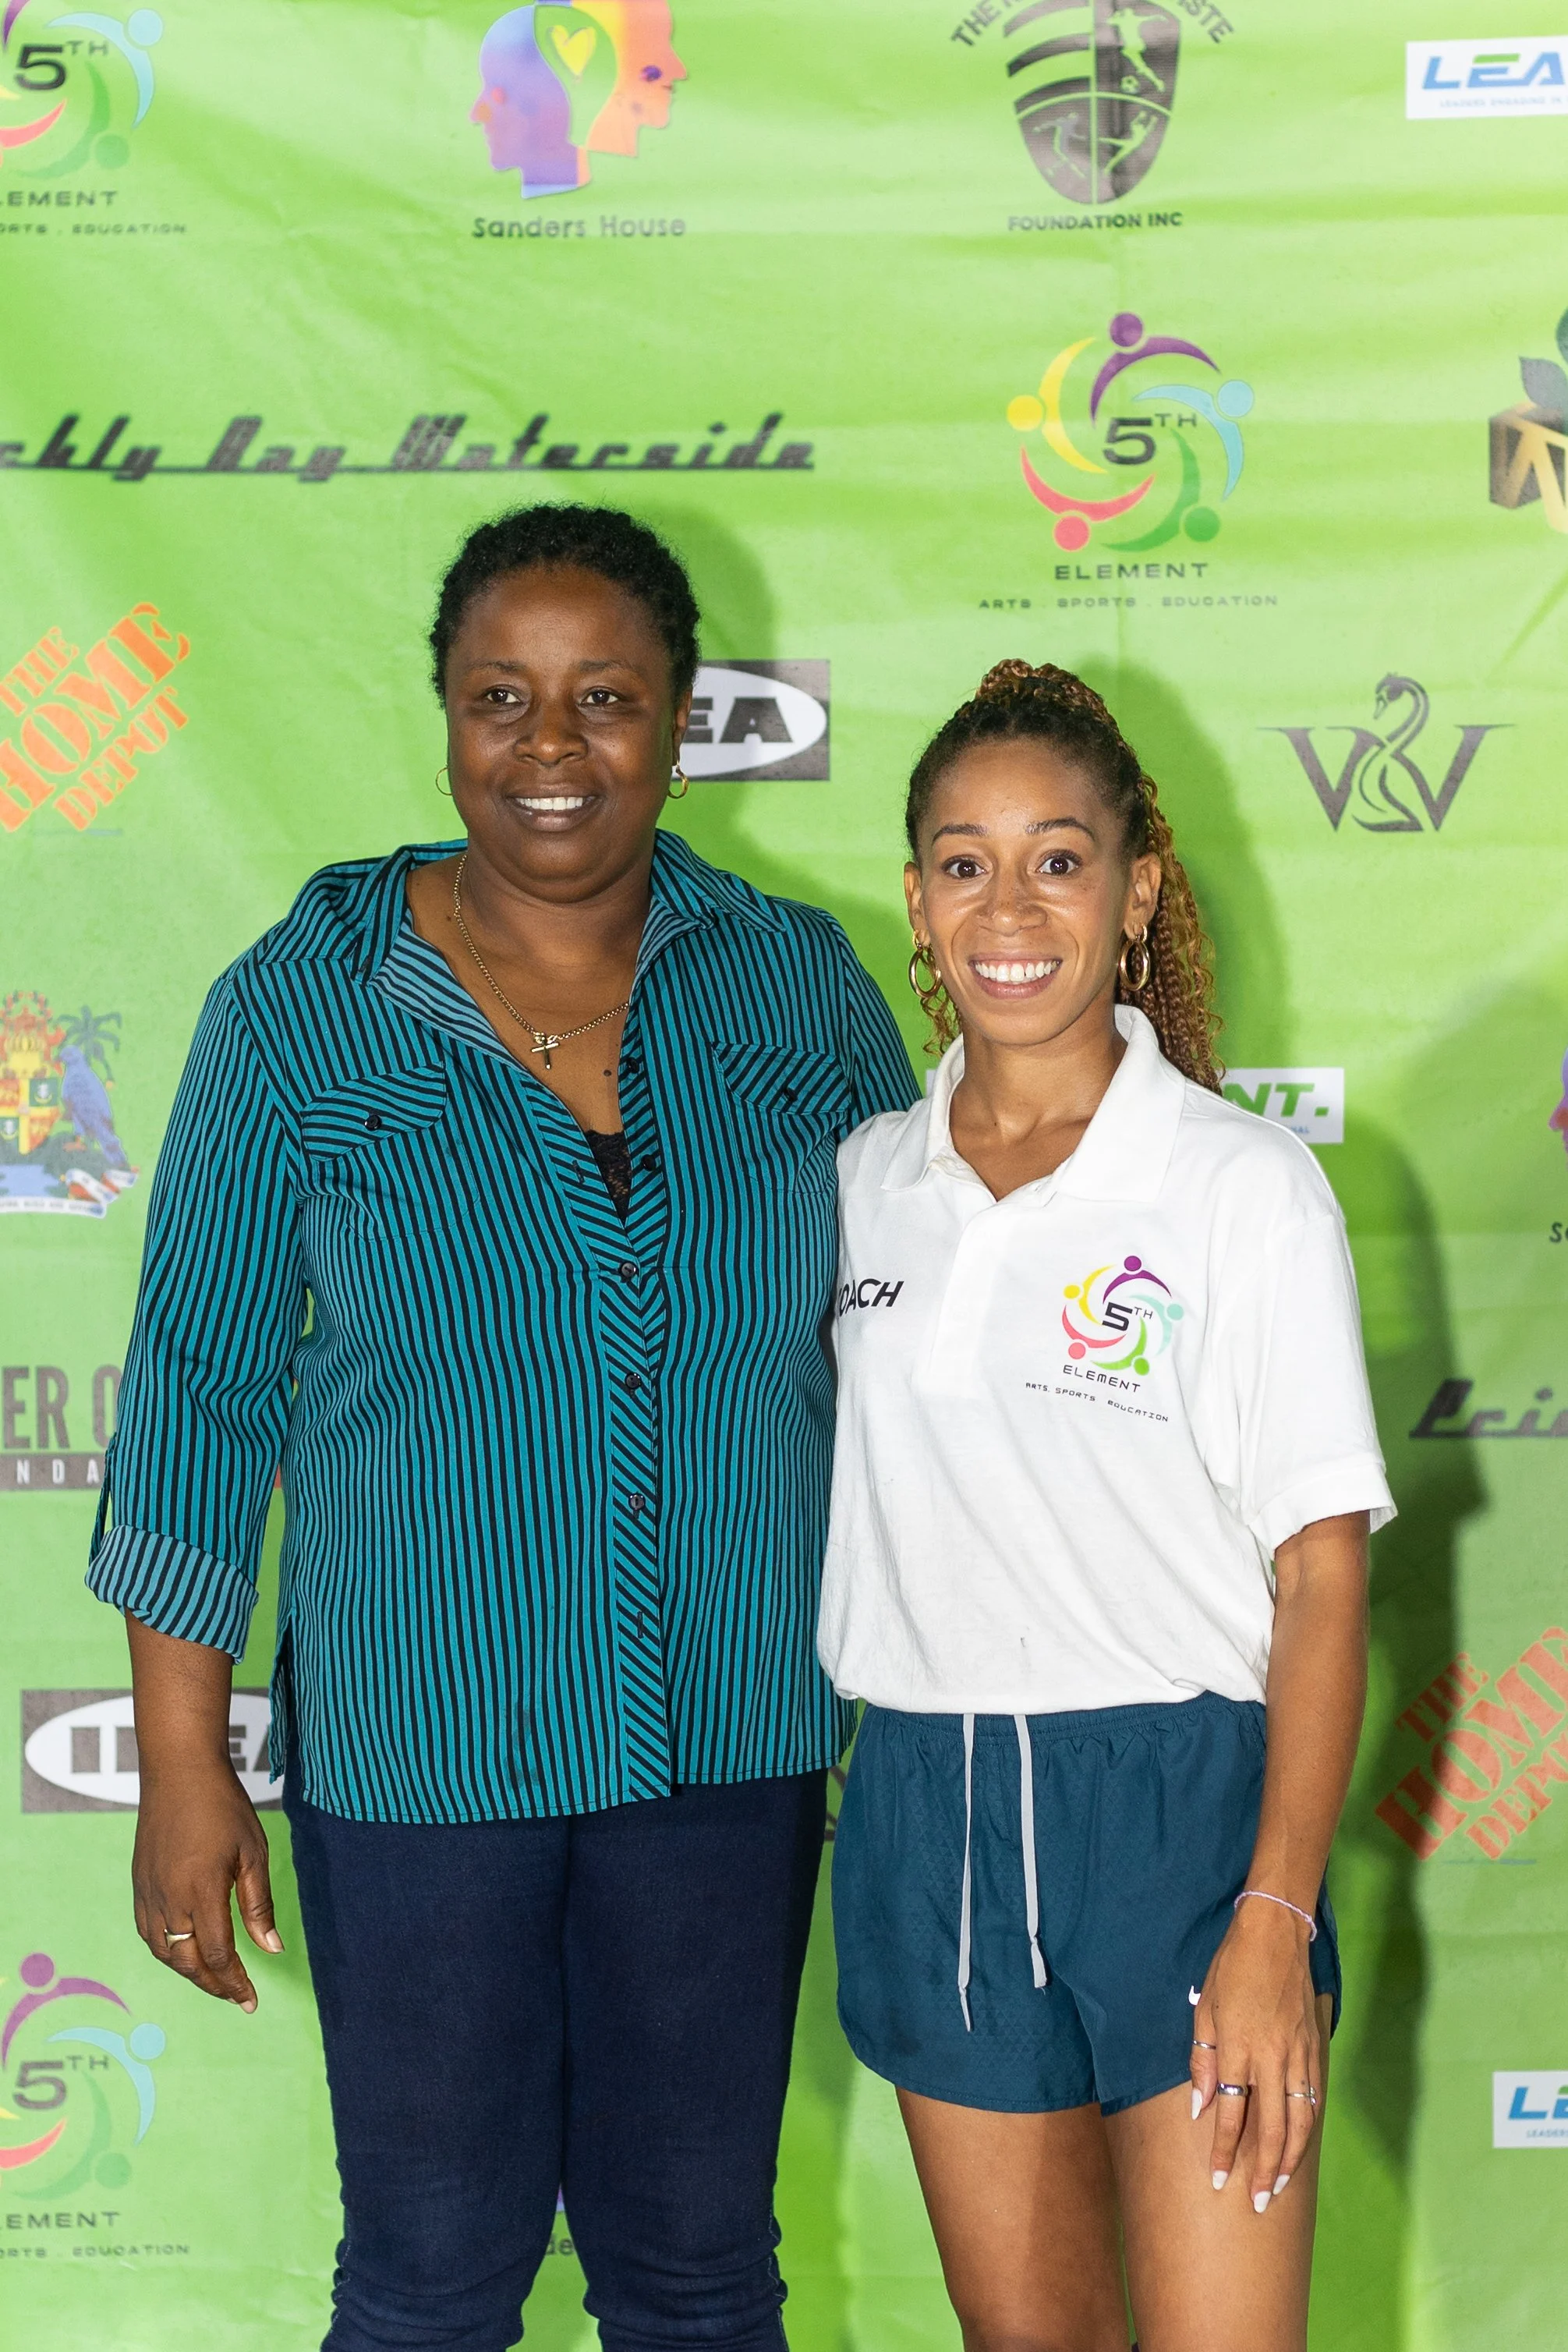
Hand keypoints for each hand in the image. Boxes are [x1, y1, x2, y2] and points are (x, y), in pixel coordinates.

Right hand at [131, 1757, 281, 2009]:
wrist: (178, 1771)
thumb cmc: (224, 1807)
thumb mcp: (253, 1853)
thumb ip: (259, 1905)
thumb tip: (272, 1950)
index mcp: (201, 1893)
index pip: (218, 1955)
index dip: (235, 1983)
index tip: (251, 2001)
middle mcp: (169, 1900)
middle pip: (187, 1963)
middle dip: (213, 1986)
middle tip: (236, 1997)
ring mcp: (148, 1893)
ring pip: (164, 1953)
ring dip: (189, 1972)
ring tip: (215, 1979)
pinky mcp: (138, 1884)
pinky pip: (148, 1933)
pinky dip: (167, 1952)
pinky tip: (184, 1952)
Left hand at [1188, 1898, 1321, 2213]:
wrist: (1275, 1934)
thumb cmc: (1231, 1968)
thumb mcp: (1204, 2008)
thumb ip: (1202, 2060)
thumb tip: (1201, 2107)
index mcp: (1237, 2049)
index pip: (1229, 2114)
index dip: (1222, 2150)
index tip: (1217, 2179)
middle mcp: (1270, 2058)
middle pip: (1271, 2129)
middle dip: (1264, 2171)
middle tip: (1259, 2203)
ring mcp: (1297, 2054)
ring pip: (1300, 2121)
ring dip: (1291, 2159)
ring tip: (1282, 2186)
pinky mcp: (1315, 2047)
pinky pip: (1314, 2097)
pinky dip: (1309, 2127)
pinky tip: (1302, 2144)